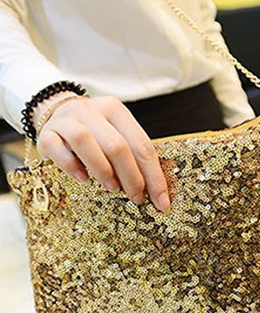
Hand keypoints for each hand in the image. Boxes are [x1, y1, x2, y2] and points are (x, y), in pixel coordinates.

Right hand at [33, 94, 170, 211]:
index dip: (154, 176)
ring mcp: (66, 120)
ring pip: (85, 141)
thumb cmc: (95, 131)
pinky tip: (83, 179)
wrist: (55, 111)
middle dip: (131, 177)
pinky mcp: (46, 133)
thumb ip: (132, 155)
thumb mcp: (116, 134)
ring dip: (102, 169)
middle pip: (117, 145)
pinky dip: (71, 166)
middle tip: (136, 198)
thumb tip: (154, 192)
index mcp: (116, 111)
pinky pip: (56, 148)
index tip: (161, 201)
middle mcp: (92, 111)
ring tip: (112, 188)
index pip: (142, 145)